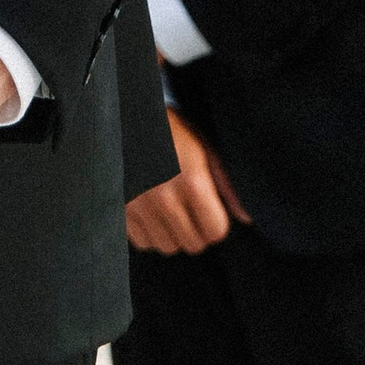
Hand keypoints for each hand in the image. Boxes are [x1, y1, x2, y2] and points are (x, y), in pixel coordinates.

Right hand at [126, 106, 244, 255]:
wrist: (123, 117)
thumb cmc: (168, 130)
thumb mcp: (202, 147)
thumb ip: (226, 183)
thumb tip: (245, 217)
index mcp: (191, 181)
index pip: (216, 231)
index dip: (216, 222)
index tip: (210, 210)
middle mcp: (164, 198)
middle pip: (193, 244)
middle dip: (195, 230)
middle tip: (189, 208)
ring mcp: (138, 206)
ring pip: (167, 246)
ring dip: (172, 234)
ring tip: (169, 210)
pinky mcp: (119, 210)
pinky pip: (142, 243)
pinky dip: (148, 233)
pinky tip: (150, 212)